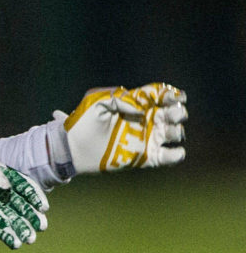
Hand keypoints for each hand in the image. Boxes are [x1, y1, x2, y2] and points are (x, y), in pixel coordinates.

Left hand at [0, 162, 48, 248]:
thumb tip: (7, 189)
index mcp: (6, 177)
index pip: (25, 186)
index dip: (35, 196)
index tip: (43, 208)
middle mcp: (3, 192)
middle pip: (22, 205)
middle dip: (32, 216)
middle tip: (41, 227)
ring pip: (12, 218)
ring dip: (22, 229)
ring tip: (30, 240)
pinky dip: (7, 234)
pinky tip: (16, 244)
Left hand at [55, 83, 187, 174]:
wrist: (74, 147)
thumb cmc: (83, 121)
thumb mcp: (98, 101)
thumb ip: (120, 98)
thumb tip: (142, 108)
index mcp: (135, 105)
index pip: (160, 96)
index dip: (171, 95)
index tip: (174, 97)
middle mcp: (145, 120)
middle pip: (172, 113)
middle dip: (177, 112)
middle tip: (170, 114)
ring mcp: (147, 139)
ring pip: (174, 133)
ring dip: (177, 131)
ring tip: (166, 131)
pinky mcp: (146, 157)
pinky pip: (169, 156)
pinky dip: (176, 154)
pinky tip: (174, 151)